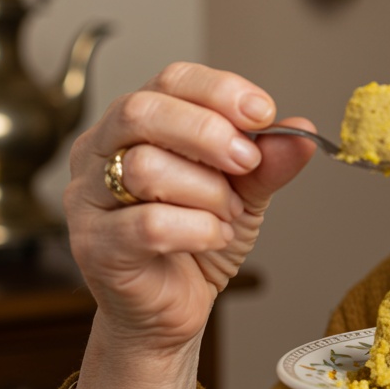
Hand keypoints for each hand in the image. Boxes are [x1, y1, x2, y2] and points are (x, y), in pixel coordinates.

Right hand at [64, 62, 313, 352]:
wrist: (171, 309)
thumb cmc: (195, 239)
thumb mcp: (244, 191)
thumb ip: (268, 161)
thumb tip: (302, 132)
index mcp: (135, 125)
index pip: (170, 79)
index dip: (220, 90)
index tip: (263, 114)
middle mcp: (100, 151)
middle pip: (143, 111)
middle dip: (207, 133)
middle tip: (246, 161)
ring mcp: (88, 198)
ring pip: (144, 167)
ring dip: (206, 191)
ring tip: (226, 214)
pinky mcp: (95, 245)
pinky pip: (148, 224)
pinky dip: (197, 229)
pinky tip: (213, 237)